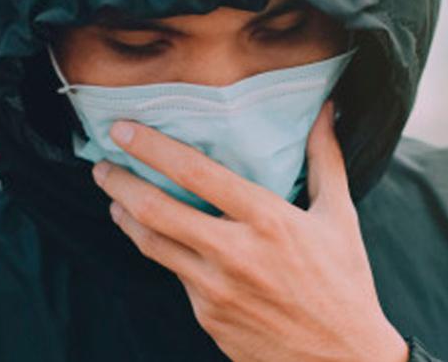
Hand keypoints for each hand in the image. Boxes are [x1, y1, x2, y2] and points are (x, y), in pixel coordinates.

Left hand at [91, 101, 408, 361]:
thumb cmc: (345, 284)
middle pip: (155, 210)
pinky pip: (176, 275)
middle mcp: (234, 253)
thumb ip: (326, 158)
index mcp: (268, 220)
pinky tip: (159, 239)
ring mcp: (215, 289)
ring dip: (125, 217)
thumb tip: (326, 110)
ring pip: (151, 245)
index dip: (152, 147)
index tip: (123, 129)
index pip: (196, 173)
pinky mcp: (207, 317)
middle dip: (119, 181)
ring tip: (114, 199)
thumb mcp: (340, 217)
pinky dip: (162, 251)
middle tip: (102, 164)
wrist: (341, 359)